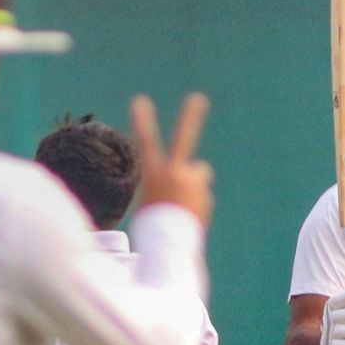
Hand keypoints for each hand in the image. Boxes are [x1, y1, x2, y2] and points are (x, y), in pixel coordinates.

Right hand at [131, 93, 213, 226]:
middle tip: (197, 98)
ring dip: (193, 187)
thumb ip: (174, 181)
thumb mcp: (153, 202)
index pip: (145, 142)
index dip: (142, 121)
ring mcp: (191, 182)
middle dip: (190, 116)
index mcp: (153, 174)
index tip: (139, 100)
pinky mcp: (205, 194)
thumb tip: (203, 169)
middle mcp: (174, 172)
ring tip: (180, 208)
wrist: (167, 246)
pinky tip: (187, 220)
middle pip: (184, 137)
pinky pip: (201, 197)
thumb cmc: (152, 227)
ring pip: (197, 177)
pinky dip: (196, 206)